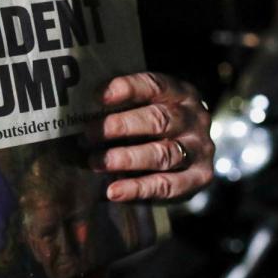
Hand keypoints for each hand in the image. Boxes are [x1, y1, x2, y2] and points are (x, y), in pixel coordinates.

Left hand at [86, 72, 213, 201]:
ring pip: (162, 154)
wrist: (189, 154)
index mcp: (179, 93)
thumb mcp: (143, 107)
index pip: (154, 85)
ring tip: (95, 162)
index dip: (127, 88)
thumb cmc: (152, 125)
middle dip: (120, 126)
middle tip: (88, 134)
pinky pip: (166, 185)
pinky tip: (113, 191)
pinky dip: (137, 189)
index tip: (98, 96)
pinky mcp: (199, 178)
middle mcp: (194, 119)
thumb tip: (78, 108)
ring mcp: (199, 149)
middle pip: (158, 120)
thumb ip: (121, 105)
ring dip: (125, 158)